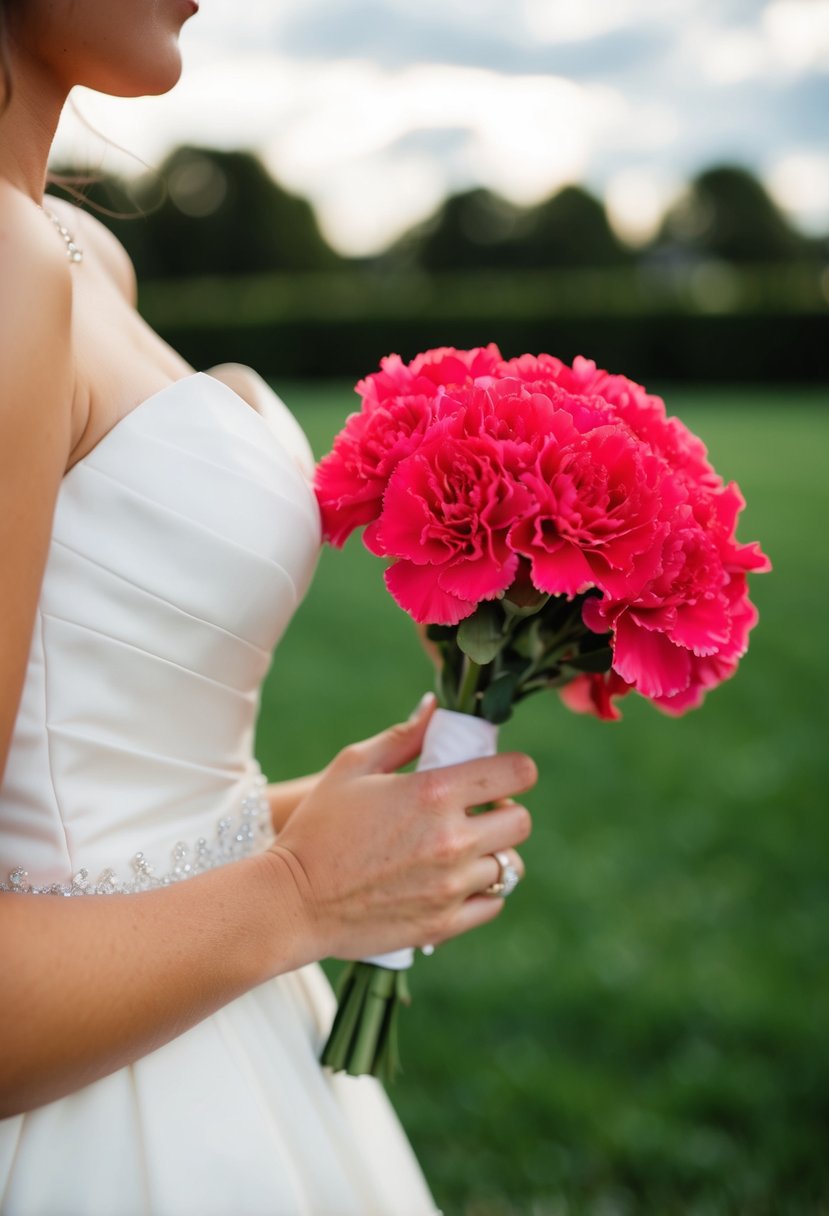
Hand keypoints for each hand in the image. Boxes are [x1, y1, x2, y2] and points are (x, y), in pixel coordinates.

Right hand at [266, 697, 535, 963]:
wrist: (292, 901)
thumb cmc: (318, 827)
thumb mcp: (352, 766)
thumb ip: (403, 737)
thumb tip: (436, 708)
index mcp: (433, 793)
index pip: (517, 773)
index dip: (514, 770)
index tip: (499, 775)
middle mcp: (452, 840)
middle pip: (520, 821)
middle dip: (504, 811)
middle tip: (477, 813)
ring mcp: (451, 886)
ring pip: (510, 866)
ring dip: (493, 853)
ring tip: (463, 850)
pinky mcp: (444, 924)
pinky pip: (494, 903)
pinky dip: (483, 892)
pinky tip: (456, 880)